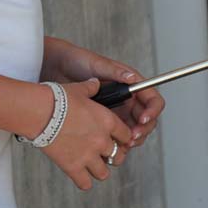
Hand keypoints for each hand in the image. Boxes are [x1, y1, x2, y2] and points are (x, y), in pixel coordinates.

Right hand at [40, 78, 133, 190]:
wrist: (39, 111)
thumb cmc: (57, 98)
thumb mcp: (78, 89)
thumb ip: (91, 88)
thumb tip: (95, 83)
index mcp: (106, 121)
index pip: (126, 135)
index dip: (122, 138)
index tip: (116, 138)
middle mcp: (101, 140)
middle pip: (118, 156)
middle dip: (112, 155)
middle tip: (102, 152)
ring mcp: (88, 156)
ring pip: (104, 173)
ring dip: (99, 169)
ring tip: (91, 164)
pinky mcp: (73, 167)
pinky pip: (85, 183)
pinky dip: (83, 181)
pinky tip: (78, 174)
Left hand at [42, 39, 163, 146]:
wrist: (55, 68)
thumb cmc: (77, 61)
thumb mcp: (97, 65)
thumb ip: (115, 72)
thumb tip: (132, 78)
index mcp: (130, 85)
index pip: (152, 100)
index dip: (152, 111)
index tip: (143, 119)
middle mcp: (127, 99)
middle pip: (146, 120)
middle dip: (142, 131)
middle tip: (131, 138)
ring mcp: (116, 111)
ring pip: (133, 131)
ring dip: (131, 140)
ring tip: (121, 144)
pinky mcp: (105, 122)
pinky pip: (117, 136)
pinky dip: (118, 143)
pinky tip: (111, 146)